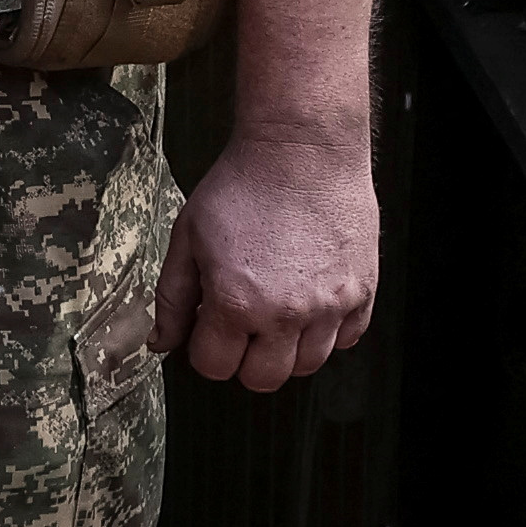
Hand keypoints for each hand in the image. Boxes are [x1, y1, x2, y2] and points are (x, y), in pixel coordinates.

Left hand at [151, 127, 377, 392]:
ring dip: (289, 349)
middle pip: (264, 379)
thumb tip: (162, 343)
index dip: (206, 348)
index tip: (209, 326)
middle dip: (245, 359)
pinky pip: (348, 338)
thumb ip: (172, 297)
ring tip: (278, 312)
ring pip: (309, 365)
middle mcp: (286, 314)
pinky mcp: (363, 290)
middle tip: (243, 325)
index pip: (215, 366)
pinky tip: (312, 302)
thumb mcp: (188, 236)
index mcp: (235, 303)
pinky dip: (330, 331)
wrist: (302, 148)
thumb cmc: (242, 185)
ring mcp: (330, 305)